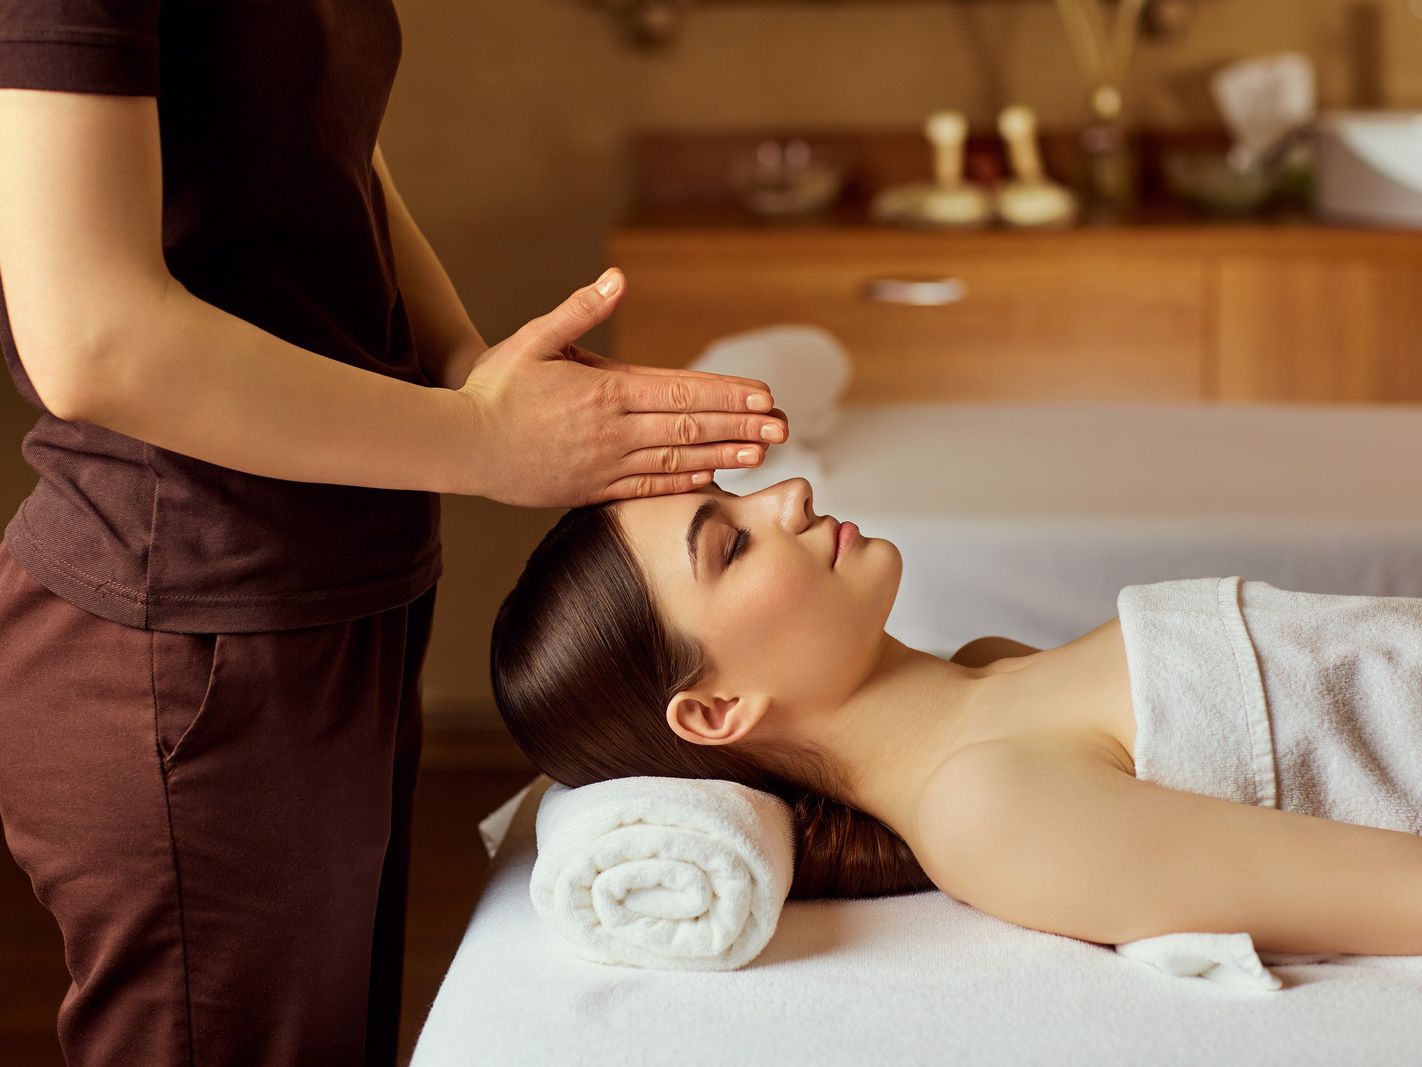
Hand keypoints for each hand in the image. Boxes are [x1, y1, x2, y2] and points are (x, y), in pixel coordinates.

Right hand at [454, 269, 790, 506]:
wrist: (459, 446)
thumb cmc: (492, 389)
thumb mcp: (533, 339)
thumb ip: (580, 310)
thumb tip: (618, 278)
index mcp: (603, 391)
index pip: (680, 393)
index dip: (726, 395)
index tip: (763, 394)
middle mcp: (612, 431)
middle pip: (690, 429)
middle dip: (741, 425)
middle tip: (784, 426)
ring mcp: (605, 465)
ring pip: (677, 461)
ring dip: (724, 456)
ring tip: (763, 452)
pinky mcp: (592, 490)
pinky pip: (650, 488)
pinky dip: (686, 484)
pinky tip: (714, 479)